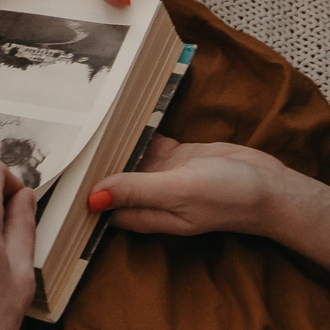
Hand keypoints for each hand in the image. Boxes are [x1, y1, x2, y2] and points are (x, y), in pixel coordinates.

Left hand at [86, 137, 314, 238]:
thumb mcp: (180, 191)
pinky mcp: (177, 158)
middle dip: (92, 163)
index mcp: (148, 215)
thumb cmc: (229, 196)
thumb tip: (93, 199)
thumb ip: (137, 191)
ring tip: (85, 120)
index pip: (103, 208)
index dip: (80, 193)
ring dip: (113, 144)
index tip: (59, 172)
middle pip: (111, 182)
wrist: (270, 186)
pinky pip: (148, 143)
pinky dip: (136, 131)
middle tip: (65, 136)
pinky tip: (120, 115)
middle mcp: (151, 198)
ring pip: (128, 159)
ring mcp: (164, 177)